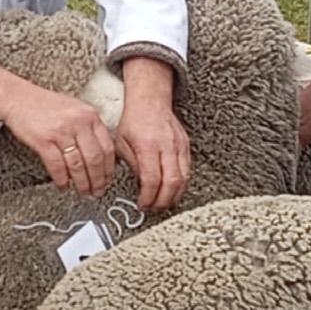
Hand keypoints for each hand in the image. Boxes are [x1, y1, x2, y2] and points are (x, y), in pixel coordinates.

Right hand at [1, 85, 115, 196]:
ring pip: (77, 165)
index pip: (107, 147)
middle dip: (97, 180)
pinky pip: (57, 166)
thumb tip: (101, 154)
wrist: (18, 97)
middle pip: (94, 159)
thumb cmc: (45, 105)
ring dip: (81, 183)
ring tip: (82, 191)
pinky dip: (61, 179)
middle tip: (97, 191)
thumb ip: (89, 128)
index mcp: (90, 115)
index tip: (108, 179)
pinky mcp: (44, 140)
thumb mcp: (75, 109)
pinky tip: (63, 184)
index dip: (109, 168)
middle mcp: (78, 122)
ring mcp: (61, 131)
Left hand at [114, 58, 189, 209]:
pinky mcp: (186, 146)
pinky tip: (172, 189)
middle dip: (163, 201)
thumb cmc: (134, 121)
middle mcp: (166, 146)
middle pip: (172, 183)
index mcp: (147, 145)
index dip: (148, 197)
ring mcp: (179, 146)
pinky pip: (188, 170)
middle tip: (154, 208)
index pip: (152, 180)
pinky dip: (181, 184)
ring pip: (184, 179)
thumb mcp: (122, 144)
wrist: (150, 101)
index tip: (143, 204)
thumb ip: (131, 166)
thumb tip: (139, 186)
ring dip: (174, 195)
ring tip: (164, 202)